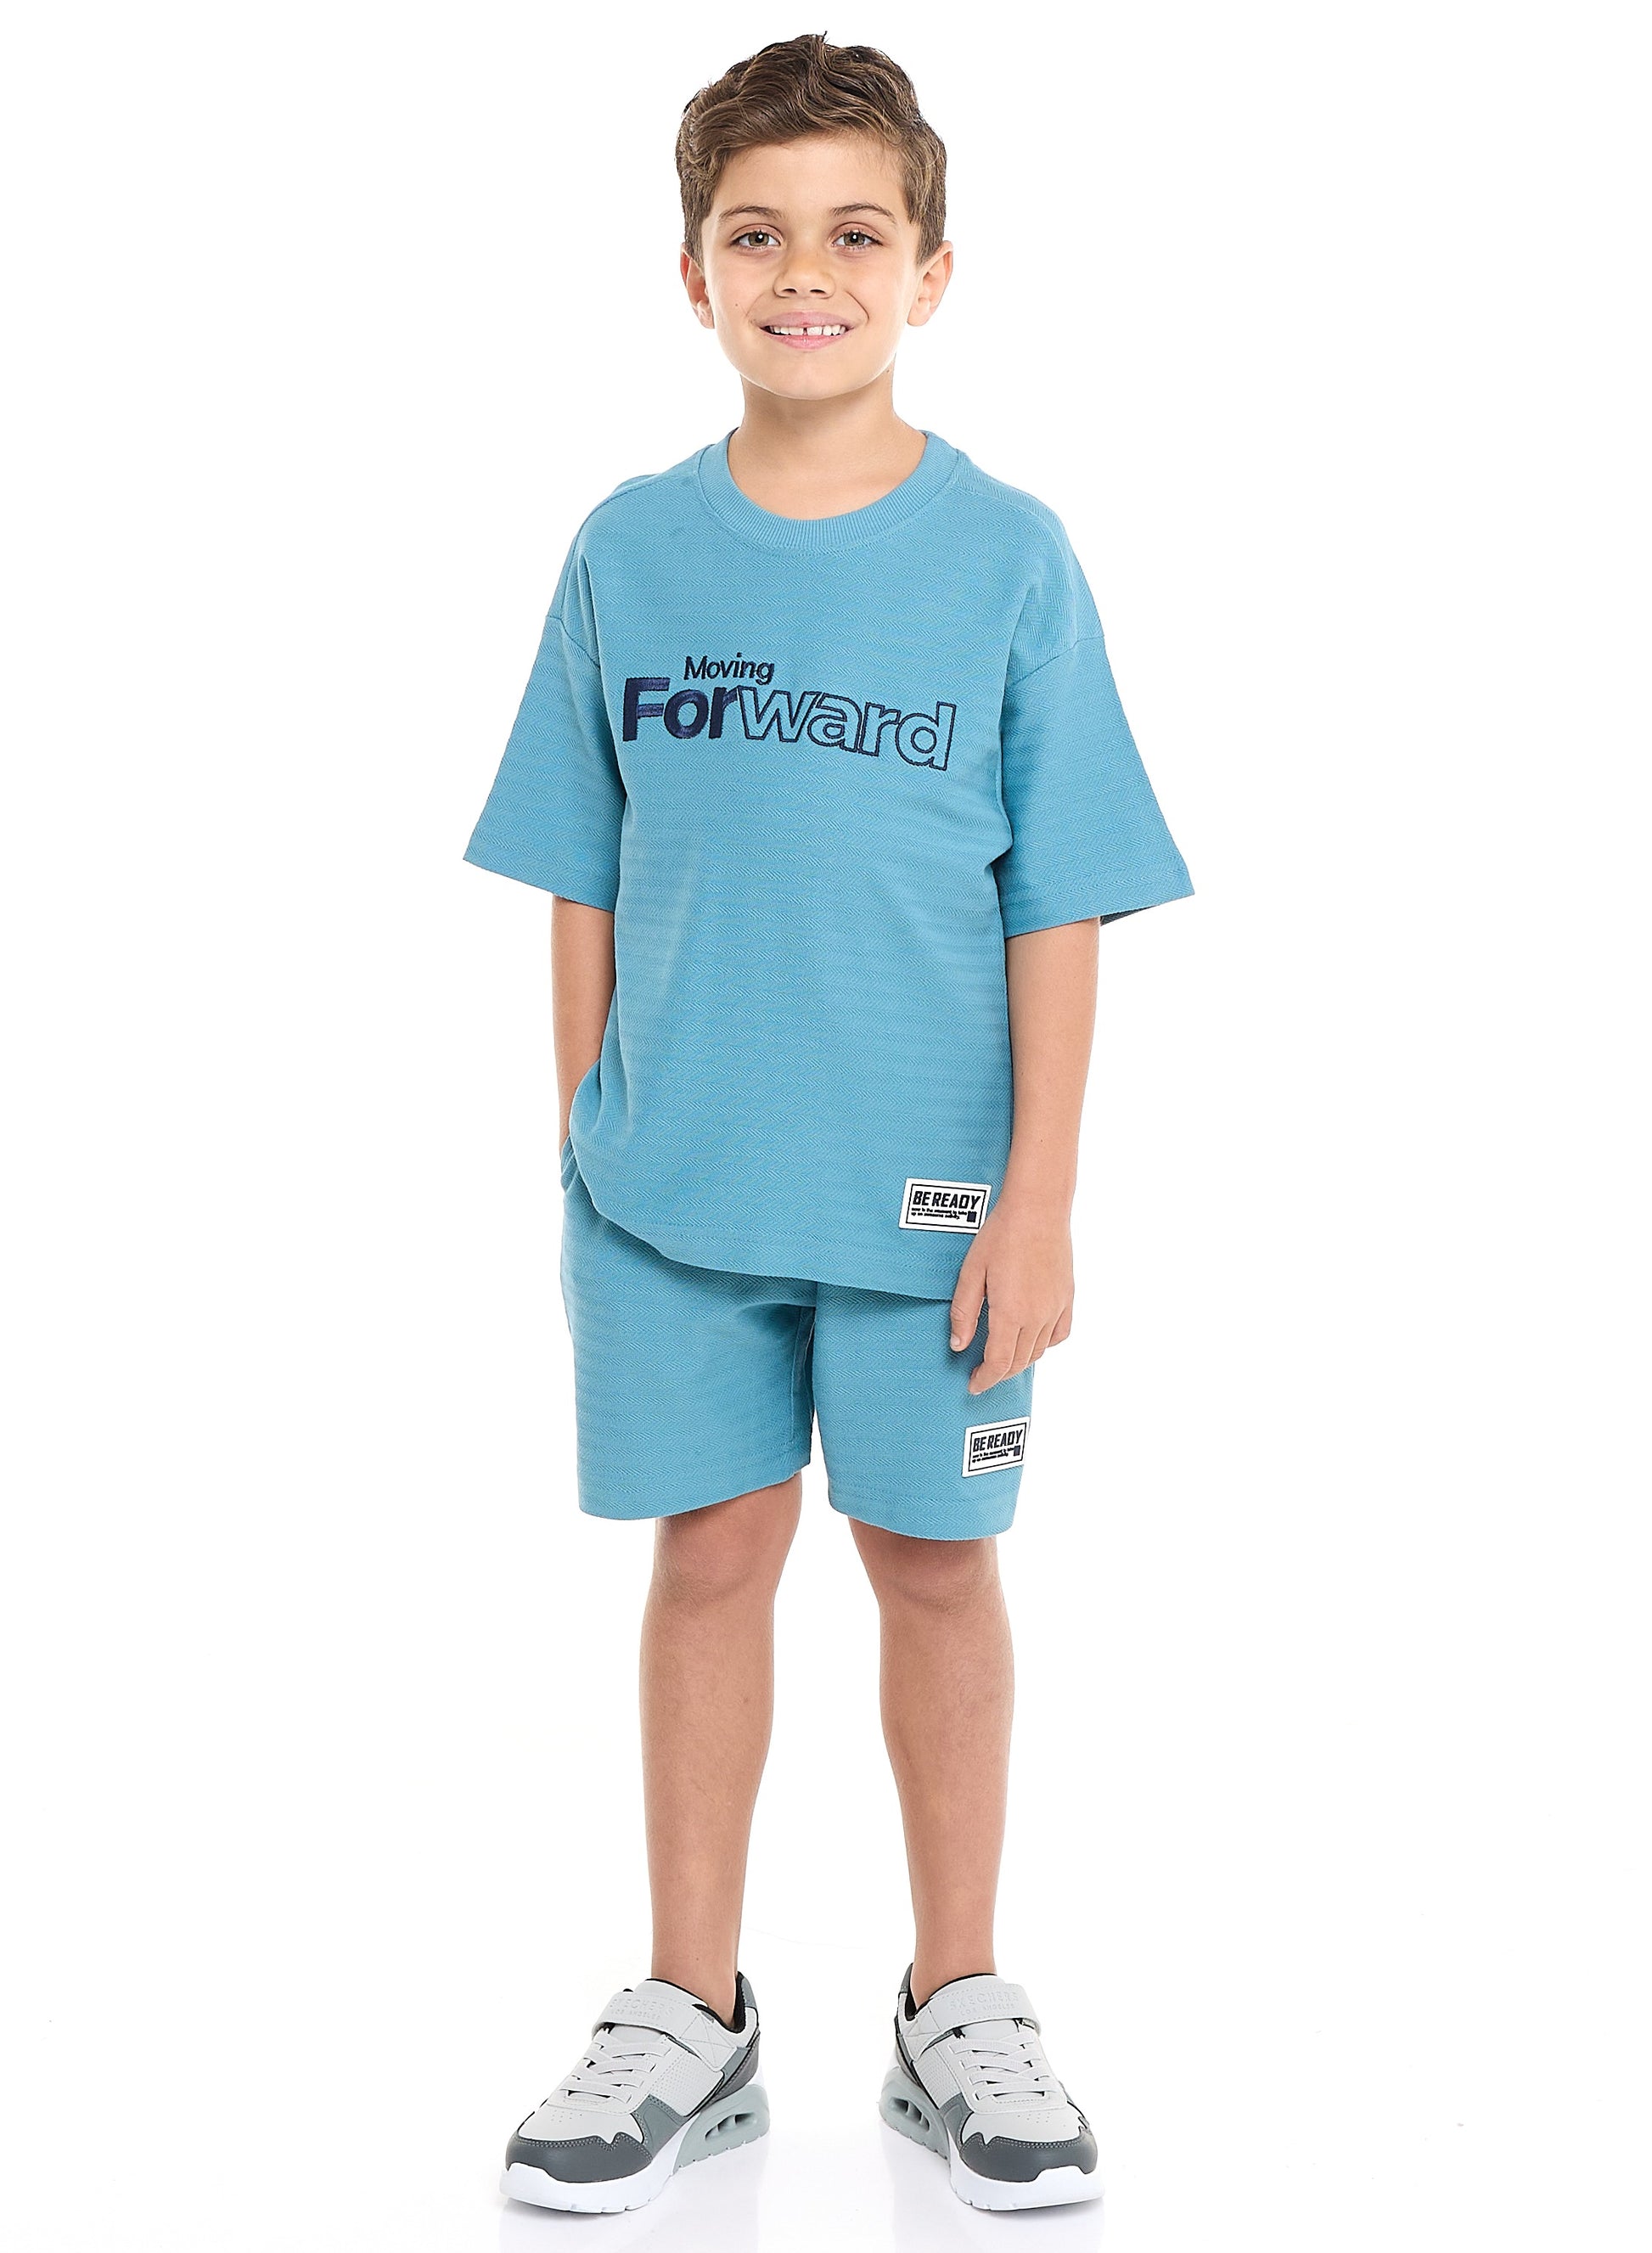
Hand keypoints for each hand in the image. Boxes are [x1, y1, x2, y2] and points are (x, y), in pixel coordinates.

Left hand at [949, 1198, 1074, 1394]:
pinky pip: (1059, 1334)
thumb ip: (964, 1313)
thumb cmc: (1000, 1235)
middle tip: (982, 1373)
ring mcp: (1056, 1308)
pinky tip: (1032, 1339)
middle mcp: (1037, 1317)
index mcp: (1011, 1313)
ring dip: (1020, 1361)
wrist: (1038, 1209)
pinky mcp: (1067, 1297)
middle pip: (1019, 1362)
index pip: (999, 1363)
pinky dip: (1045, 1344)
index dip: (985, 1379)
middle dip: (999, 1373)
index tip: (973, 1385)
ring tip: (1003, 1357)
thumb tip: (959, 1346)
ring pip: (1039, 1351)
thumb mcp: (971, 1273)